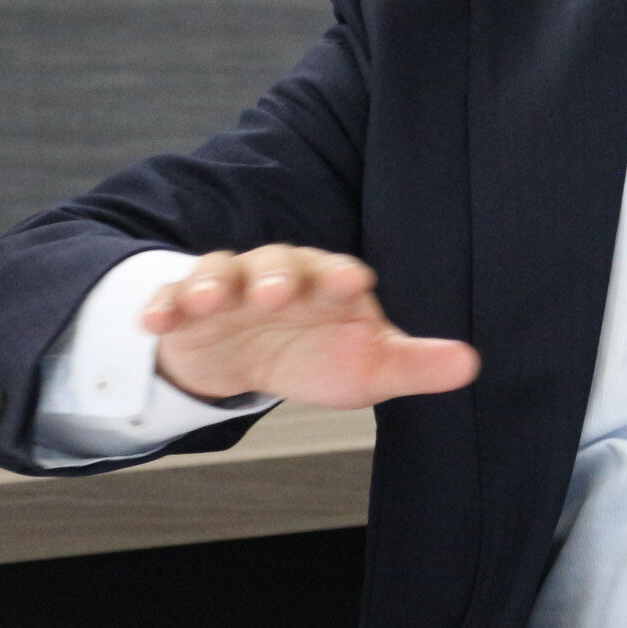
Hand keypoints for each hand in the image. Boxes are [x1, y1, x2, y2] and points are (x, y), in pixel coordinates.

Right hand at [140, 245, 478, 409]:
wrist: (246, 358)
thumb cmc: (316, 352)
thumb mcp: (367, 365)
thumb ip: (414, 363)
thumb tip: (470, 364)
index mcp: (327, 283)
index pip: (337, 271)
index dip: (342, 276)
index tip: (352, 283)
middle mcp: (278, 275)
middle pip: (278, 261)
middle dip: (276, 275)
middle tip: (275, 293)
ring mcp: (229, 287)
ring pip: (221, 272)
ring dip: (214, 283)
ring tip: (208, 300)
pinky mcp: (184, 307)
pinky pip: (169, 299)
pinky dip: (161, 306)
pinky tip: (156, 322)